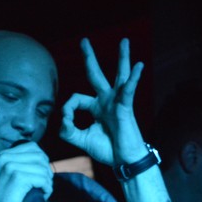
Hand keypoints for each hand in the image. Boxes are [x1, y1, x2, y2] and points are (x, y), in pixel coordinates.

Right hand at [0, 141, 52, 201]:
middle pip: (40, 156)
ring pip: (43, 169)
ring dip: (48, 181)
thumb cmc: (7, 198)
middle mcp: (6, 158)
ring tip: (42, 191)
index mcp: (3, 155)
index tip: (41, 173)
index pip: (33, 147)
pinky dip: (47, 188)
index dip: (42, 160)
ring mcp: (11, 167)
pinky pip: (42, 179)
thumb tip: (43, 159)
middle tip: (44, 184)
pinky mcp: (18, 178)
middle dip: (46, 170)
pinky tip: (43, 195)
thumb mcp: (10, 174)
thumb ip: (21, 164)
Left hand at [59, 38, 146, 165]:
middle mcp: (106, 100)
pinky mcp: (126, 107)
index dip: (67, 109)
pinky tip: (139, 66)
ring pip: (119, 75)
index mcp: (95, 107)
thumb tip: (63, 120)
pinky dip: (133, 78)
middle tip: (84, 40)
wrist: (123, 160)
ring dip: (122, 57)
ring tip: (124, 41)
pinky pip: (128, 90)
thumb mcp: (81, 139)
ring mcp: (117, 102)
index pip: (75, 99)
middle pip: (96, 74)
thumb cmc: (106, 149)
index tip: (67, 122)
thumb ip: (68, 130)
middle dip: (89, 57)